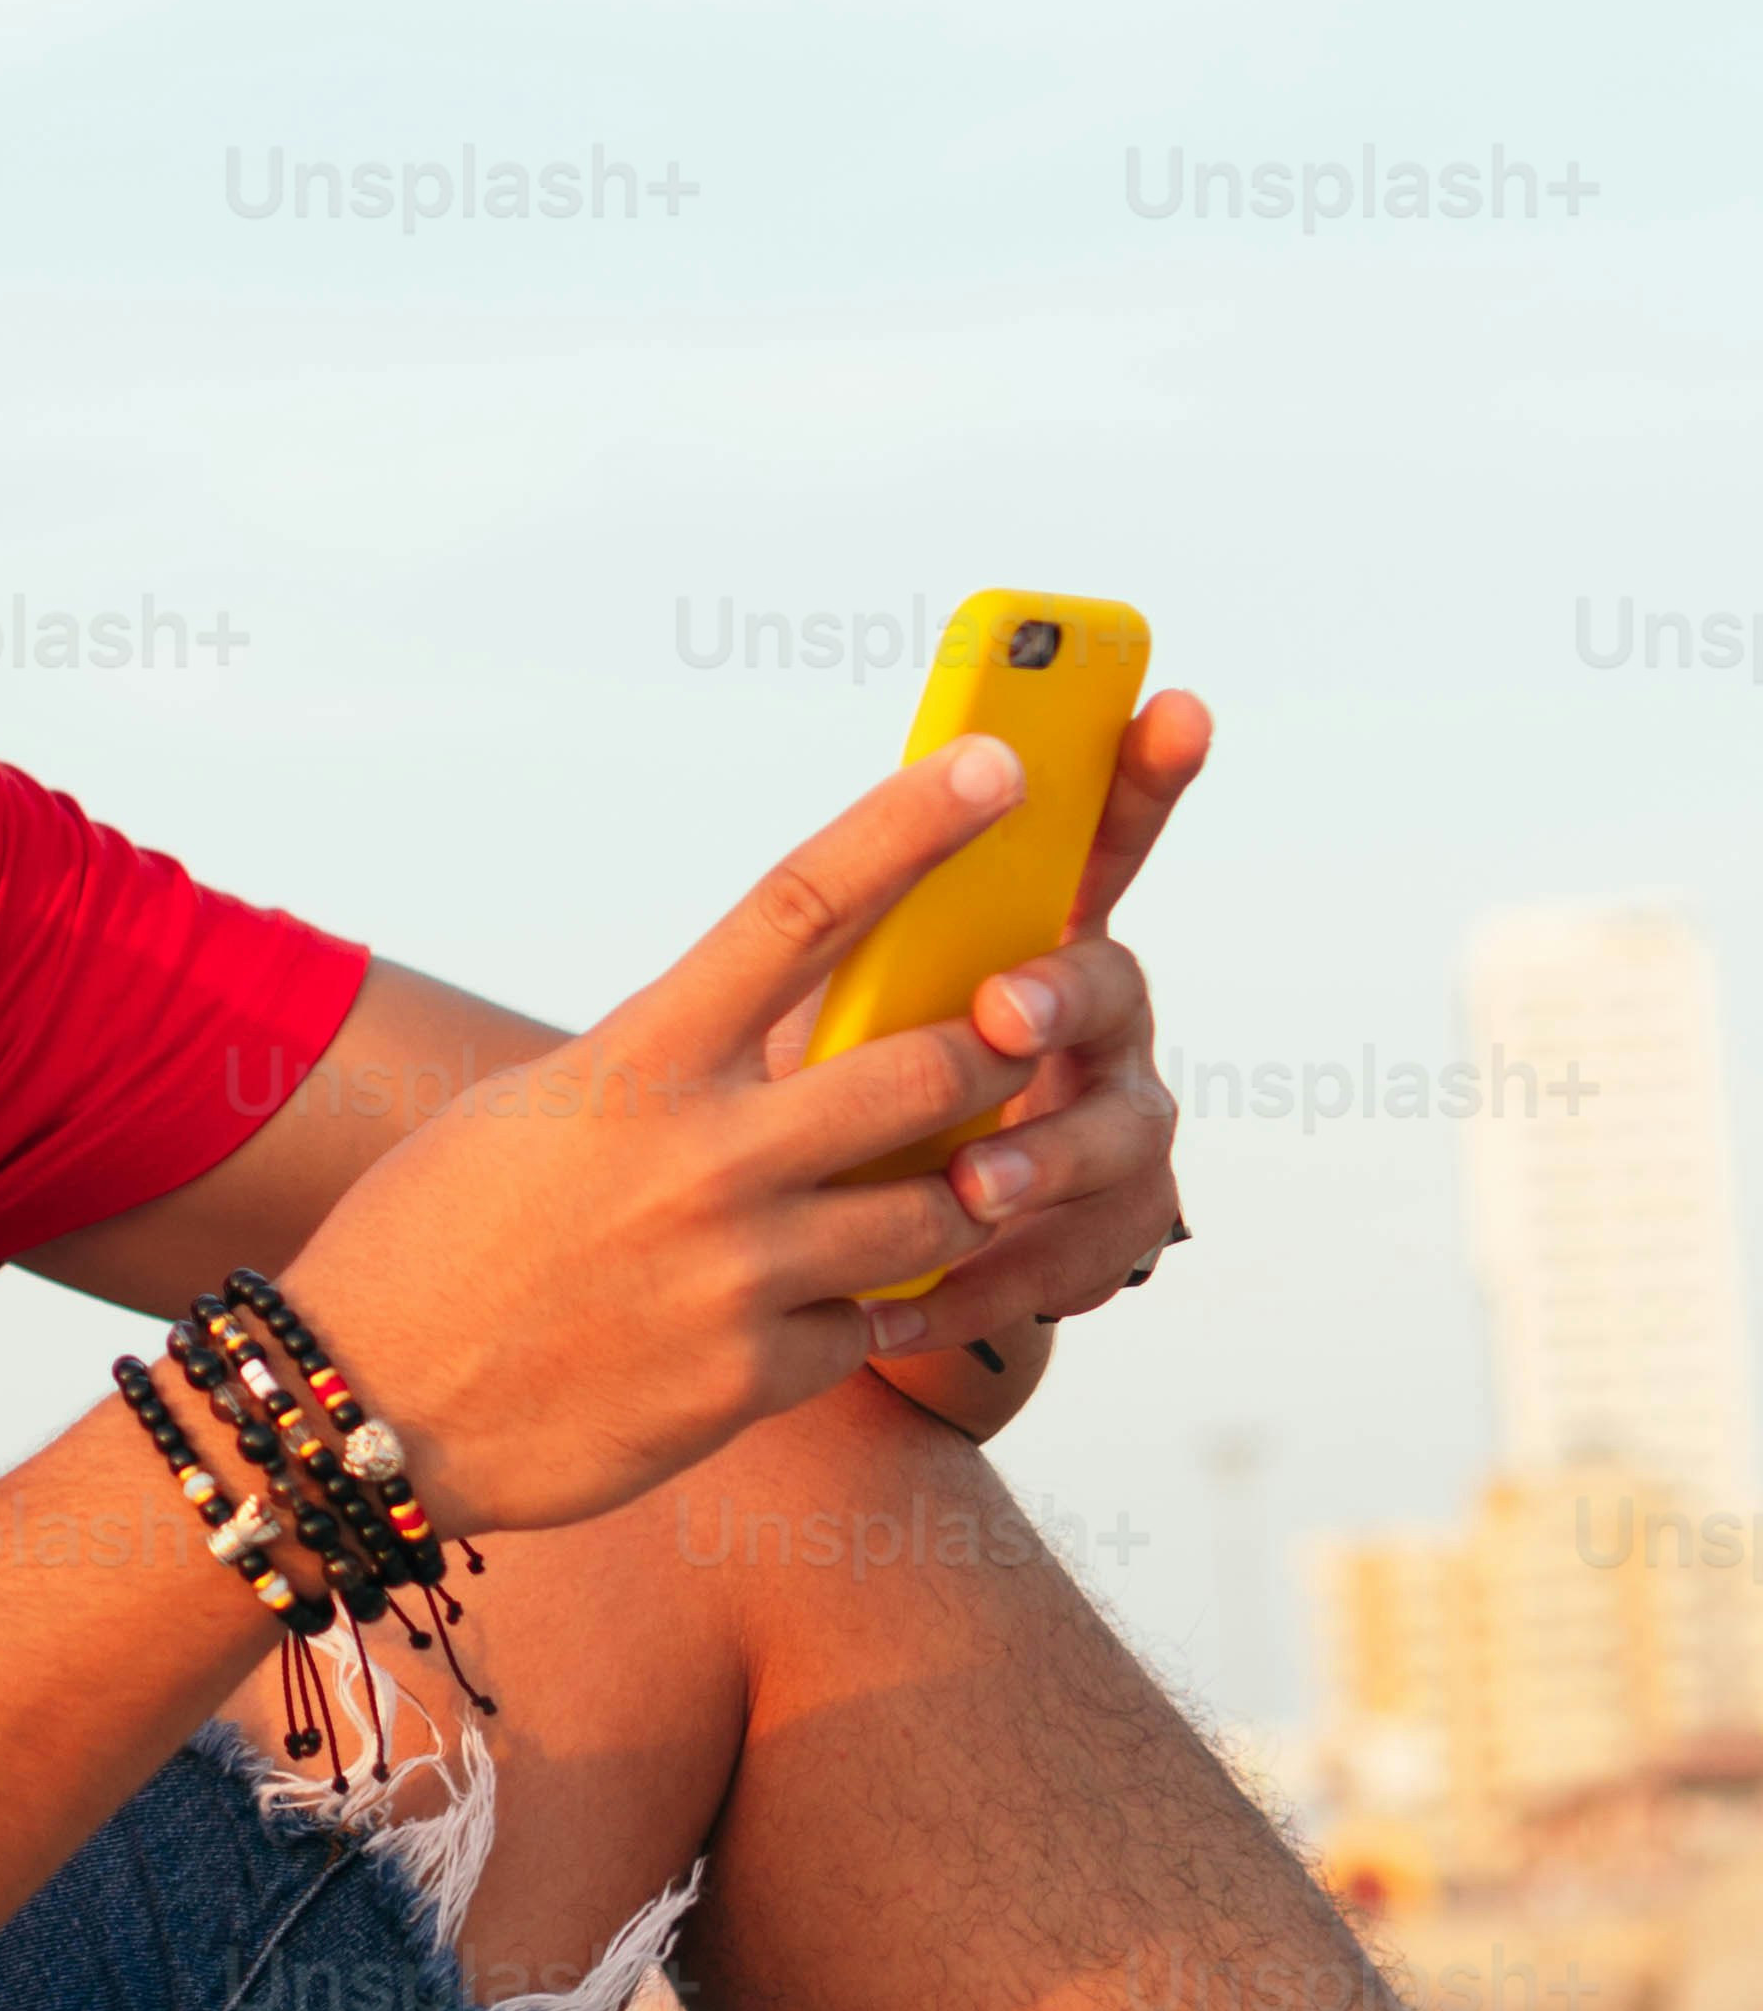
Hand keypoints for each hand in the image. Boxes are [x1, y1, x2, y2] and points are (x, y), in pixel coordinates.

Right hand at [284, 741, 1113, 1531]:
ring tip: (940, 1188)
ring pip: (939, 1209)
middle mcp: (703, 1154)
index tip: (995, 767)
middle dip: (1002, 1048)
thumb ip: (661, 1064)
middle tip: (1022, 1038)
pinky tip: (817, 1307)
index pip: (801, 907)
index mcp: (640, 1058)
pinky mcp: (749, 1379)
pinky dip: (866, 1312)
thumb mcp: (538, 1109)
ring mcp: (736, 1270)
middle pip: (933, 1064)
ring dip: (957, 1193)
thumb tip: (762, 1027)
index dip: (912, 825)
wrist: (366, 1402)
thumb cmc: (434, 1237)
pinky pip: (873, 1328)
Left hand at [799, 685, 1211, 1379]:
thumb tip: (838, 857)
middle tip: (1001, 1009)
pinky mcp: (1097, 1243)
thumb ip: (859, 938)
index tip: (1173, 704)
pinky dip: (981, 1286)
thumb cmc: (836, 1093)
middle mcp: (1091, 1028)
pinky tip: (900, 1306)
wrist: (844, 1255)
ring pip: (1116, 1138)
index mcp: (1028, 940)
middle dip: (1063, 992)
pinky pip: (1067, 1265)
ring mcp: (1111, 1135)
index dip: (1144, 775)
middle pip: (1112, 988)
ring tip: (969, 1186)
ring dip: (1042, 1157)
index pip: (1099, 841)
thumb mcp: (836, 1007)